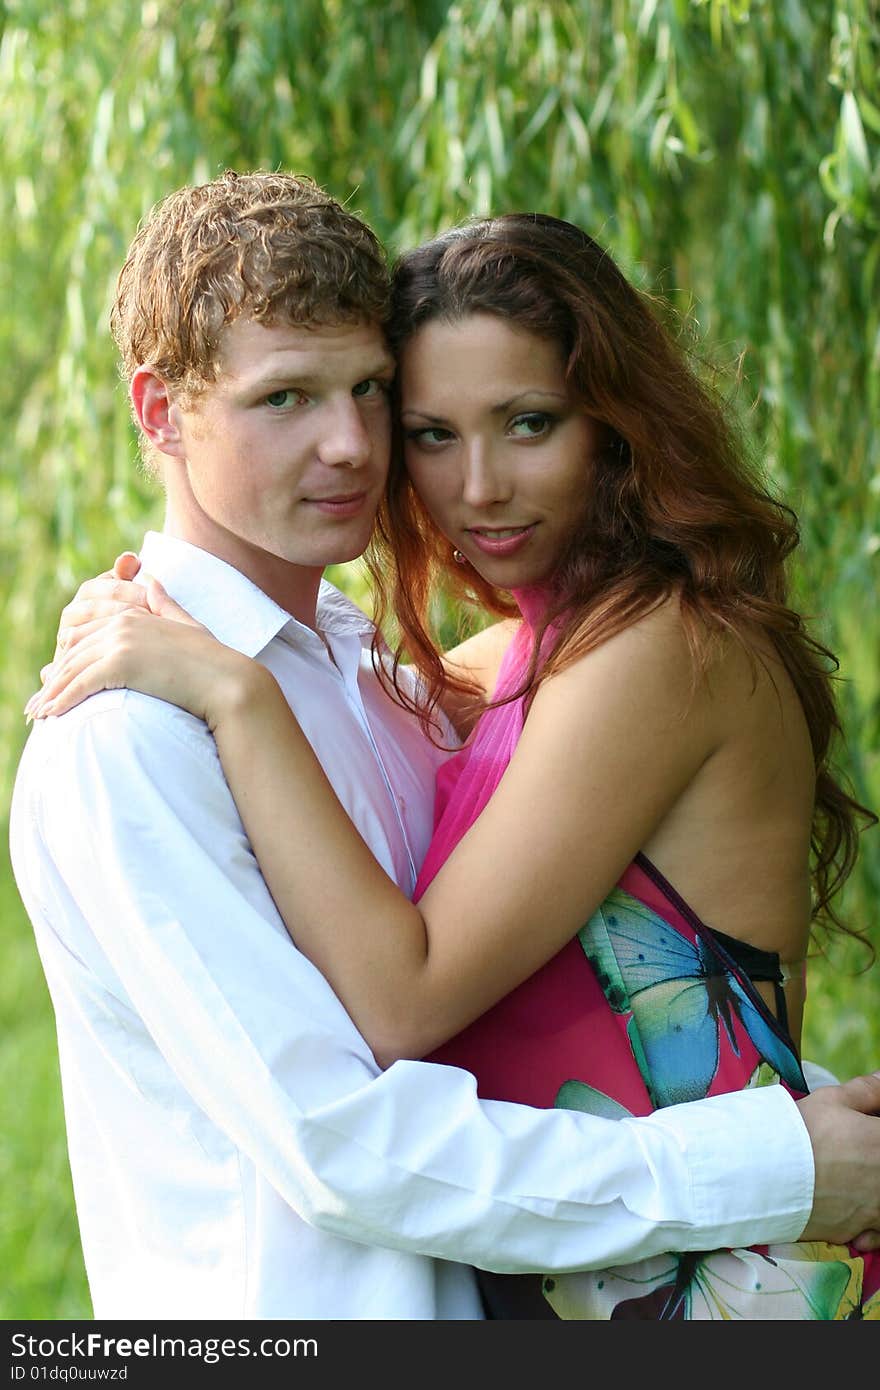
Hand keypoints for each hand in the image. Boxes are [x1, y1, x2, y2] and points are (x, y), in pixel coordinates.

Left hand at [25, 573, 257, 729]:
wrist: (227, 680)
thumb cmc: (213, 660)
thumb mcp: (186, 624)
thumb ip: (165, 604)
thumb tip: (152, 580)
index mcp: (133, 615)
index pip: (86, 636)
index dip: (66, 660)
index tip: (52, 680)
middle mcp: (122, 624)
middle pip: (74, 652)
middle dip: (54, 679)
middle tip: (37, 703)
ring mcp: (121, 641)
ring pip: (73, 668)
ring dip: (51, 694)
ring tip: (38, 714)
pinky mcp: (122, 663)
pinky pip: (82, 684)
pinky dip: (63, 700)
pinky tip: (52, 717)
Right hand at [797, 1072, 879, 1248]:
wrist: (766, 1174)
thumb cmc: (800, 1131)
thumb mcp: (832, 1099)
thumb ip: (867, 1090)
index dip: (872, 1129)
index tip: (863, 1127)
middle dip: (871, 1156)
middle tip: (852, 1151)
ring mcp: (875, 1209)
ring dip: (873, 1191)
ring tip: (852, 1179)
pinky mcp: (857, 1231)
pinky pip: (876, 1233)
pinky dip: (871, 1225)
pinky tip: (855, 1209)